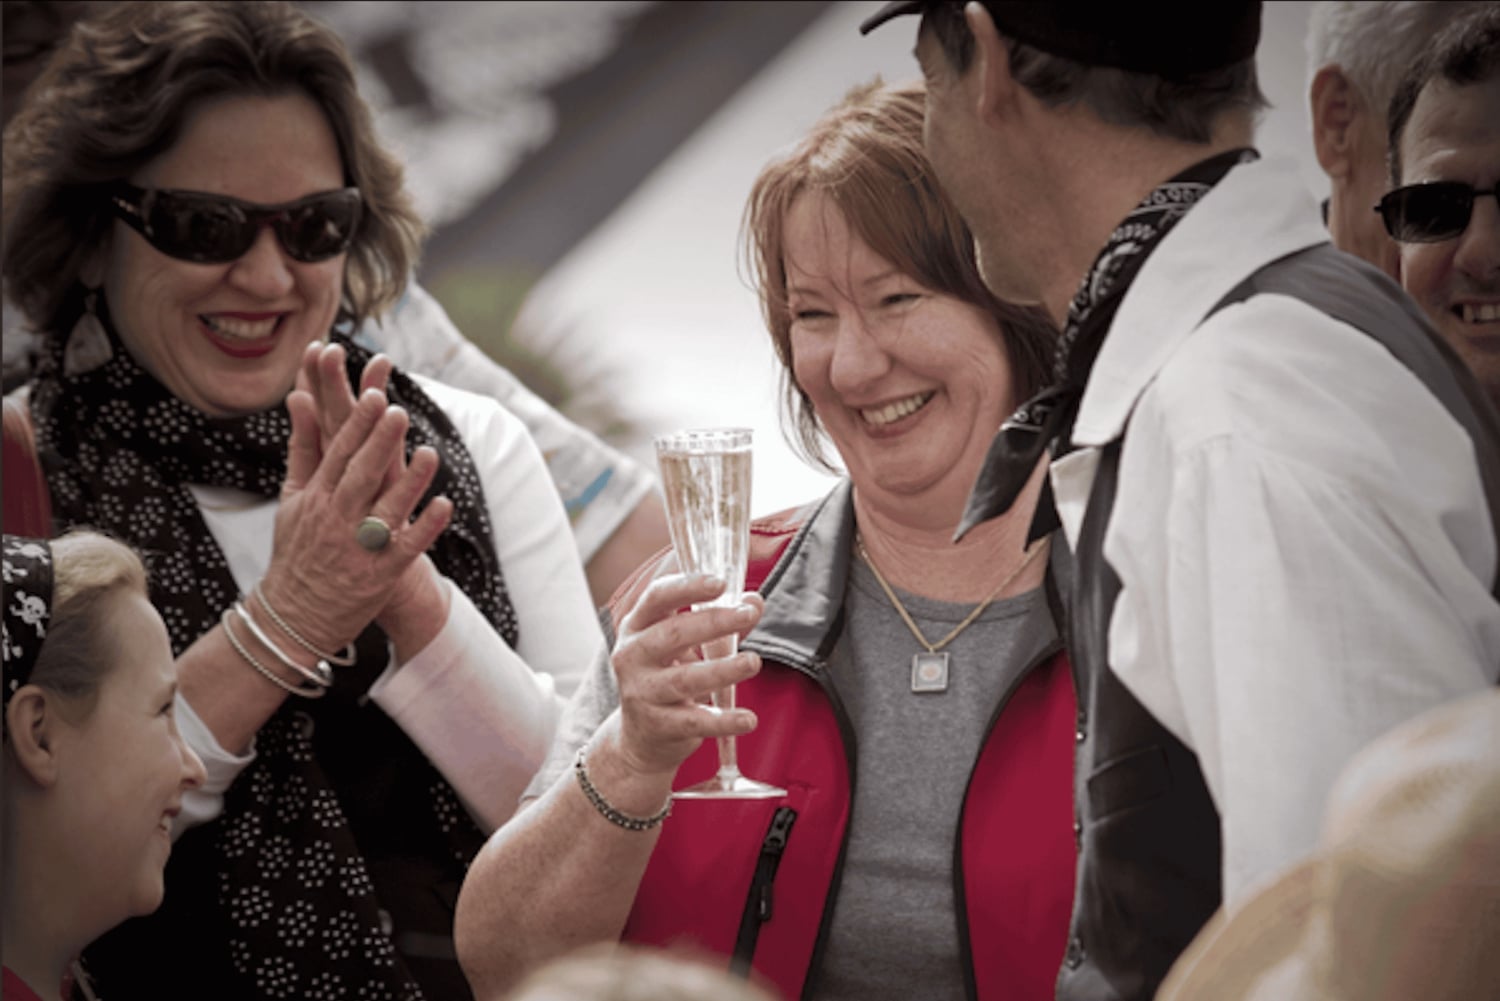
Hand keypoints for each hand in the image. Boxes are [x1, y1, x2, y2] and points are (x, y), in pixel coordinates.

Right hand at [261, 352, 450, 655]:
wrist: (294, 615)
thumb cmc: (297, 549)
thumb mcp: (292, 497)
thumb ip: (303, 447)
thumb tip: (300, 397)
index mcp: (317, 497)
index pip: (338, 455)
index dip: (357, 426)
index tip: (374, 396)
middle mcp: (336, 519)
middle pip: (360, 476)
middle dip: (379, 444)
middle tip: (399, 411)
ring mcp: (359, 547)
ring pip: (387, 509)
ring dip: (411, 482)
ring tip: (431, 452)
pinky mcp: (381, 573)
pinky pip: (407, 547)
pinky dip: (426, 527)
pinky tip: (446, 506)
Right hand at [608, 572, 763, 778]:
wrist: (642, 736)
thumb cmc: (668, 675)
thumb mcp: (687, 643)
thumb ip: (722, 619)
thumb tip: (754, 601)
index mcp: (638, 626)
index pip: (657, 597)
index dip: (688, 586)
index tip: (721, 581)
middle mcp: (633, 656)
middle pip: (673, 633)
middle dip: (713, 622)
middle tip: (748, 615)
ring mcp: (642, 692)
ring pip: (684, 679)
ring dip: (722, 669)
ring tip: (753, 662)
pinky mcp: (658, 725)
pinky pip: (695, 721)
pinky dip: (724, 721)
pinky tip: (749, 718)